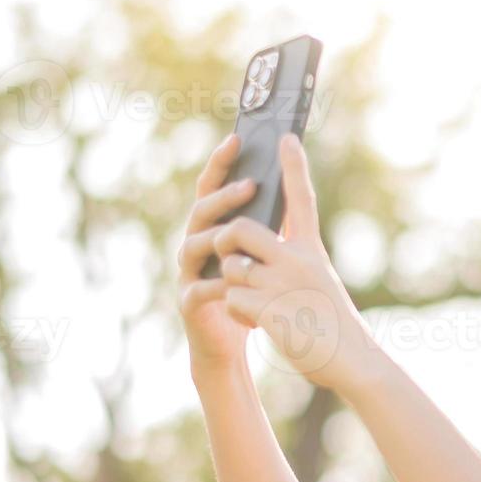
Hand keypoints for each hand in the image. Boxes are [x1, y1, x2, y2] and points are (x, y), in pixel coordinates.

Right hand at [177, 133, 257, 374]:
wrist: (230, 342)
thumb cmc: (250, 293)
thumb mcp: (263, 255)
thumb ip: (269, 225)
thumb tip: (292, 182)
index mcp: (213, 228)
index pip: (213, 188)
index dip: (221, 164)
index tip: (237, 139)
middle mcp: (195, 244)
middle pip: (202, 211)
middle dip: (225, 196)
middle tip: (250, 184)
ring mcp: (188, 272)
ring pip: (194, 245)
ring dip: (217, 235)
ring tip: (239, 230)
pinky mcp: (190, 301)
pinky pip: (200, 287)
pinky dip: (218, 283)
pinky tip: (234, 281)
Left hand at [194, 133, 383, 391]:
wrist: (353, 360)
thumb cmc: (334, 324)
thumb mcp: (320, 282)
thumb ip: (292, 261)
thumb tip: (251, 251)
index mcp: (312, 250)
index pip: (301, 198)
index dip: (293, 166)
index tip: (287, 137)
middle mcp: (297, 260)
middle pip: (240, 229)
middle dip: (226, 240)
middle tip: (232, 255)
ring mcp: (282, 283)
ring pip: (231, 266)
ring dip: (232, 283)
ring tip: (253, 301)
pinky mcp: (269, 309)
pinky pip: (231, 299)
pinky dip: (236, 313)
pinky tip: (257, 323)